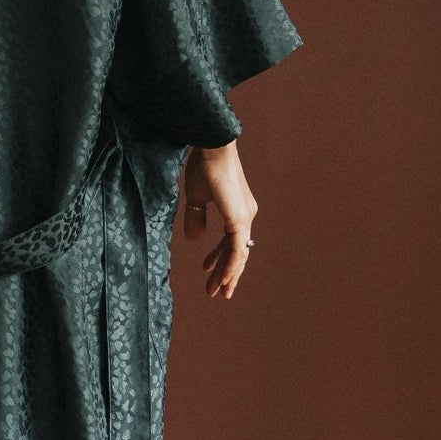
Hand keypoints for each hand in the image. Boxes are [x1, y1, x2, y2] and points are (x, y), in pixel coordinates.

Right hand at [181, 141, 257, 300]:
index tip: (208, 271)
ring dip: (228, 275)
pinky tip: (224, 280)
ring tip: (218, 292)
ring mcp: (244, 217)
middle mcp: (245, 215)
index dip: (220, 258)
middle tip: (219, 293)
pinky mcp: (239, 218)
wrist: (211, 147)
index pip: (231, 241)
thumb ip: (196, 218)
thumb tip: (195, 239)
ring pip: (239, 254)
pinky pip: (237, 249)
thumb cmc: (203, 164)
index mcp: (237, 210)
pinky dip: (230, 266)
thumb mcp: (195, 197)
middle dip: (227, 273)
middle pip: (238, 252)